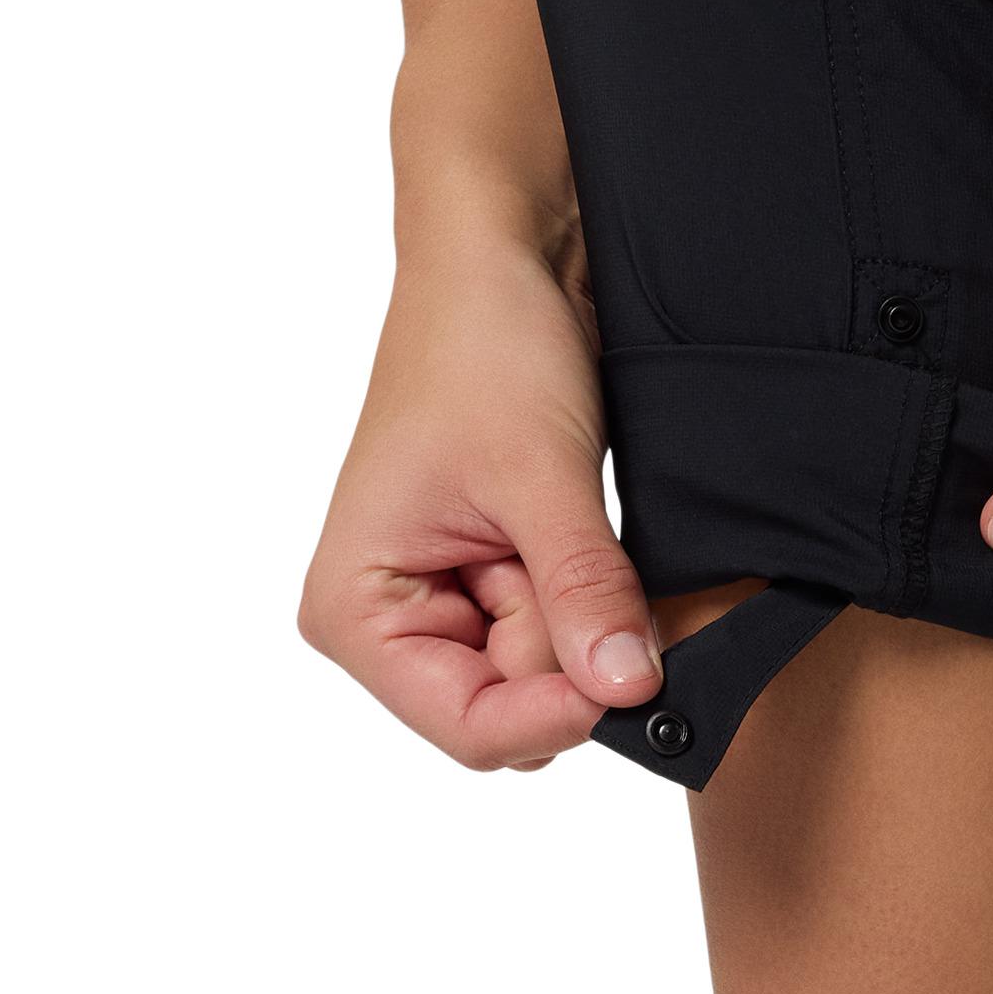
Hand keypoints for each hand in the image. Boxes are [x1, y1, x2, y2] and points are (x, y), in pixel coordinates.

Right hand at [299, 234, 662, 768]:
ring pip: (550, 677)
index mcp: (357, 611)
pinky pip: (566, 632)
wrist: (502, 264)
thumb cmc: (485, 348)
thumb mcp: (542, 477)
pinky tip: (592, 538)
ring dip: (589, 619)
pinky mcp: (498, 581)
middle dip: (573, 655)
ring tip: (579, 526)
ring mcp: (446, 605)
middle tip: (594, 559)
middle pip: (513, 709)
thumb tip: (627, 691)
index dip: (558, 713)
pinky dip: (599, 600)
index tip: (635, 672)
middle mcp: (390, 623)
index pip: (469, 728)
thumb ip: (583, 592)